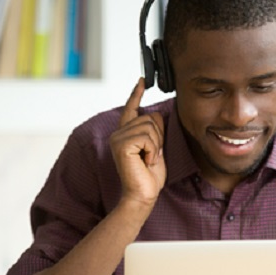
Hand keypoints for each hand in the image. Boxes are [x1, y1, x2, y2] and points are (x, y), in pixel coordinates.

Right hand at [109, 77, 166, 209]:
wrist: (143, 194)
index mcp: (125, 133)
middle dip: (158, 137)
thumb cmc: (149, 175)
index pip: (131, 108)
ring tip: (148, 159)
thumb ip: (154, 131)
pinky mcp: (121, 144)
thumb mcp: (156, 148)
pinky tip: (146, 161)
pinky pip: (147, 137)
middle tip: (151, 156)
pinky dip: (152, 150)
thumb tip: (156, 114)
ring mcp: (118, 138)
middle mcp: (118, 133)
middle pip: (149, 118)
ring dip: (156, 145)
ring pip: (149, 127)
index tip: (142, 80)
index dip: (136, 94)